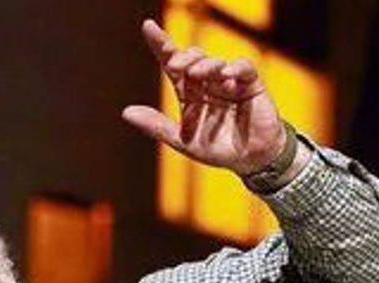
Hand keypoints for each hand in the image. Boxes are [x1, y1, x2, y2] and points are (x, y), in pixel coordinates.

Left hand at [122, 18, 285, 175]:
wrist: (250, 160)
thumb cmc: (217, 149)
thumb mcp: (182, 140)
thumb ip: (156, 125)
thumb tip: (126, 112)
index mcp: (189, 92)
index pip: (172, 62)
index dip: (160, 43)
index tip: (148, 26)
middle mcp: (207, 82)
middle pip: (192, 57)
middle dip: (183, 57)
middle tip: (176, 65)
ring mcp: (229, 81)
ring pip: (214, 61)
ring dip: (205, 64)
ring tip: (197, 73)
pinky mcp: (251, 84)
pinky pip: (244, 68)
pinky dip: (235, 68)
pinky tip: (225, 74)